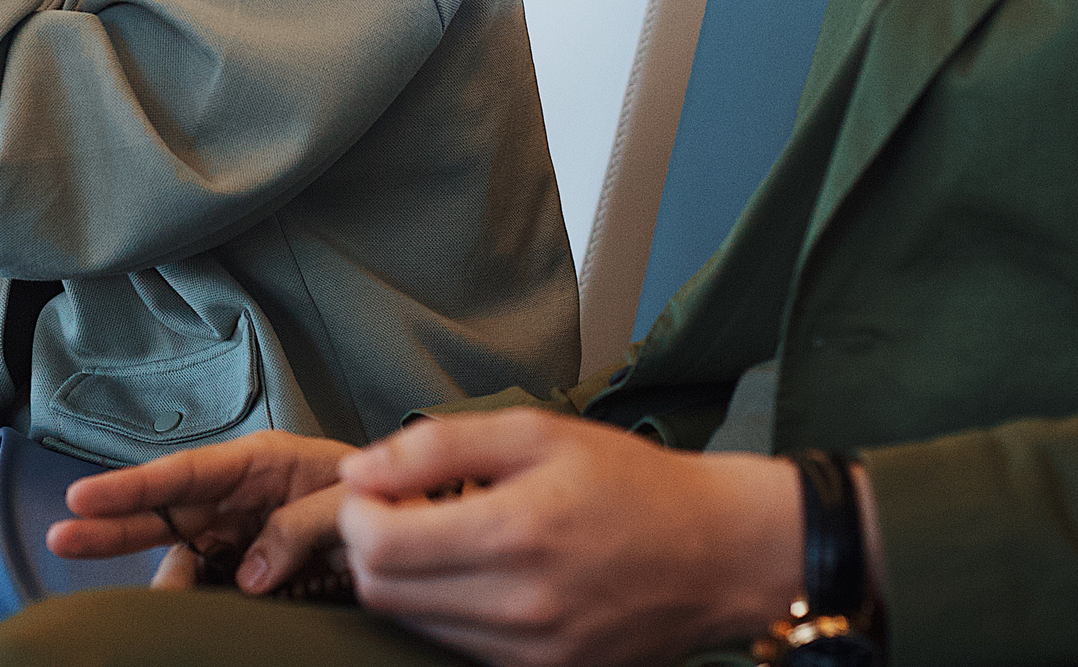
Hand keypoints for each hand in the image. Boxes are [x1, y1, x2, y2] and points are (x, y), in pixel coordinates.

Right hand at [48, 431, 358, 594]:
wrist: (416, 523)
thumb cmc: (387, 495)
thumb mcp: (350, 500)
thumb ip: (299, 527)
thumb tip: (248, 578)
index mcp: (258, 463)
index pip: (183, 473)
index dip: (131, 487)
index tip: (81, 497)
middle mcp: (239, 497)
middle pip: (165, 512)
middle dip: (112, 525)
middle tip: (60, 539)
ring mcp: (242, 535)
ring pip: (184, 559)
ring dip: (166, 584)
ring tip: (163, 612)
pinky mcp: (253, 569)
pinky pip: (213, 586)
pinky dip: (198, 603)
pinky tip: (188, 618)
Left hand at [335, 411, 803, 666]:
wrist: (719, 553)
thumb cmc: (632, 483)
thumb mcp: (538, 433)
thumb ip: (437, 447)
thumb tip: (358, 468)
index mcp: (515, 533)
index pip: (376, 547)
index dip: (358, 511)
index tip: (379, 487)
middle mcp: (519, 606)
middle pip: (383, 592)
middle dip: (375, 545)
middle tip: (407, 508)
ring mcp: (532, 653)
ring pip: (414, 624)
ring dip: (412, 579)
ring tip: (454, 536)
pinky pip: (459, 647)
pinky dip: (450, 609)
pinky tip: (485, 572)